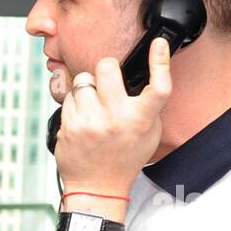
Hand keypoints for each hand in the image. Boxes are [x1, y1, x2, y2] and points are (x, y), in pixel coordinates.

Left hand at [53, 37, 171, 197]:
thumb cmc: (124, 159)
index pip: (159, 86)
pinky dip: (75, 103)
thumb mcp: (148, 134)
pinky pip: (68, 98)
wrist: (97, 187)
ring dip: (87, 87)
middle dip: (106, 68)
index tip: (158, 44)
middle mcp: (115, 119)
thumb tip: (146, 72)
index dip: (161, 61)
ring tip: (93, 105)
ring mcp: (90, 122)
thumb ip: (148, 106)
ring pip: (83, 81)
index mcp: (141, 121)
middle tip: (107, 79)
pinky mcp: (69, 127)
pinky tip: (82, 118)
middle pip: (107, 67)